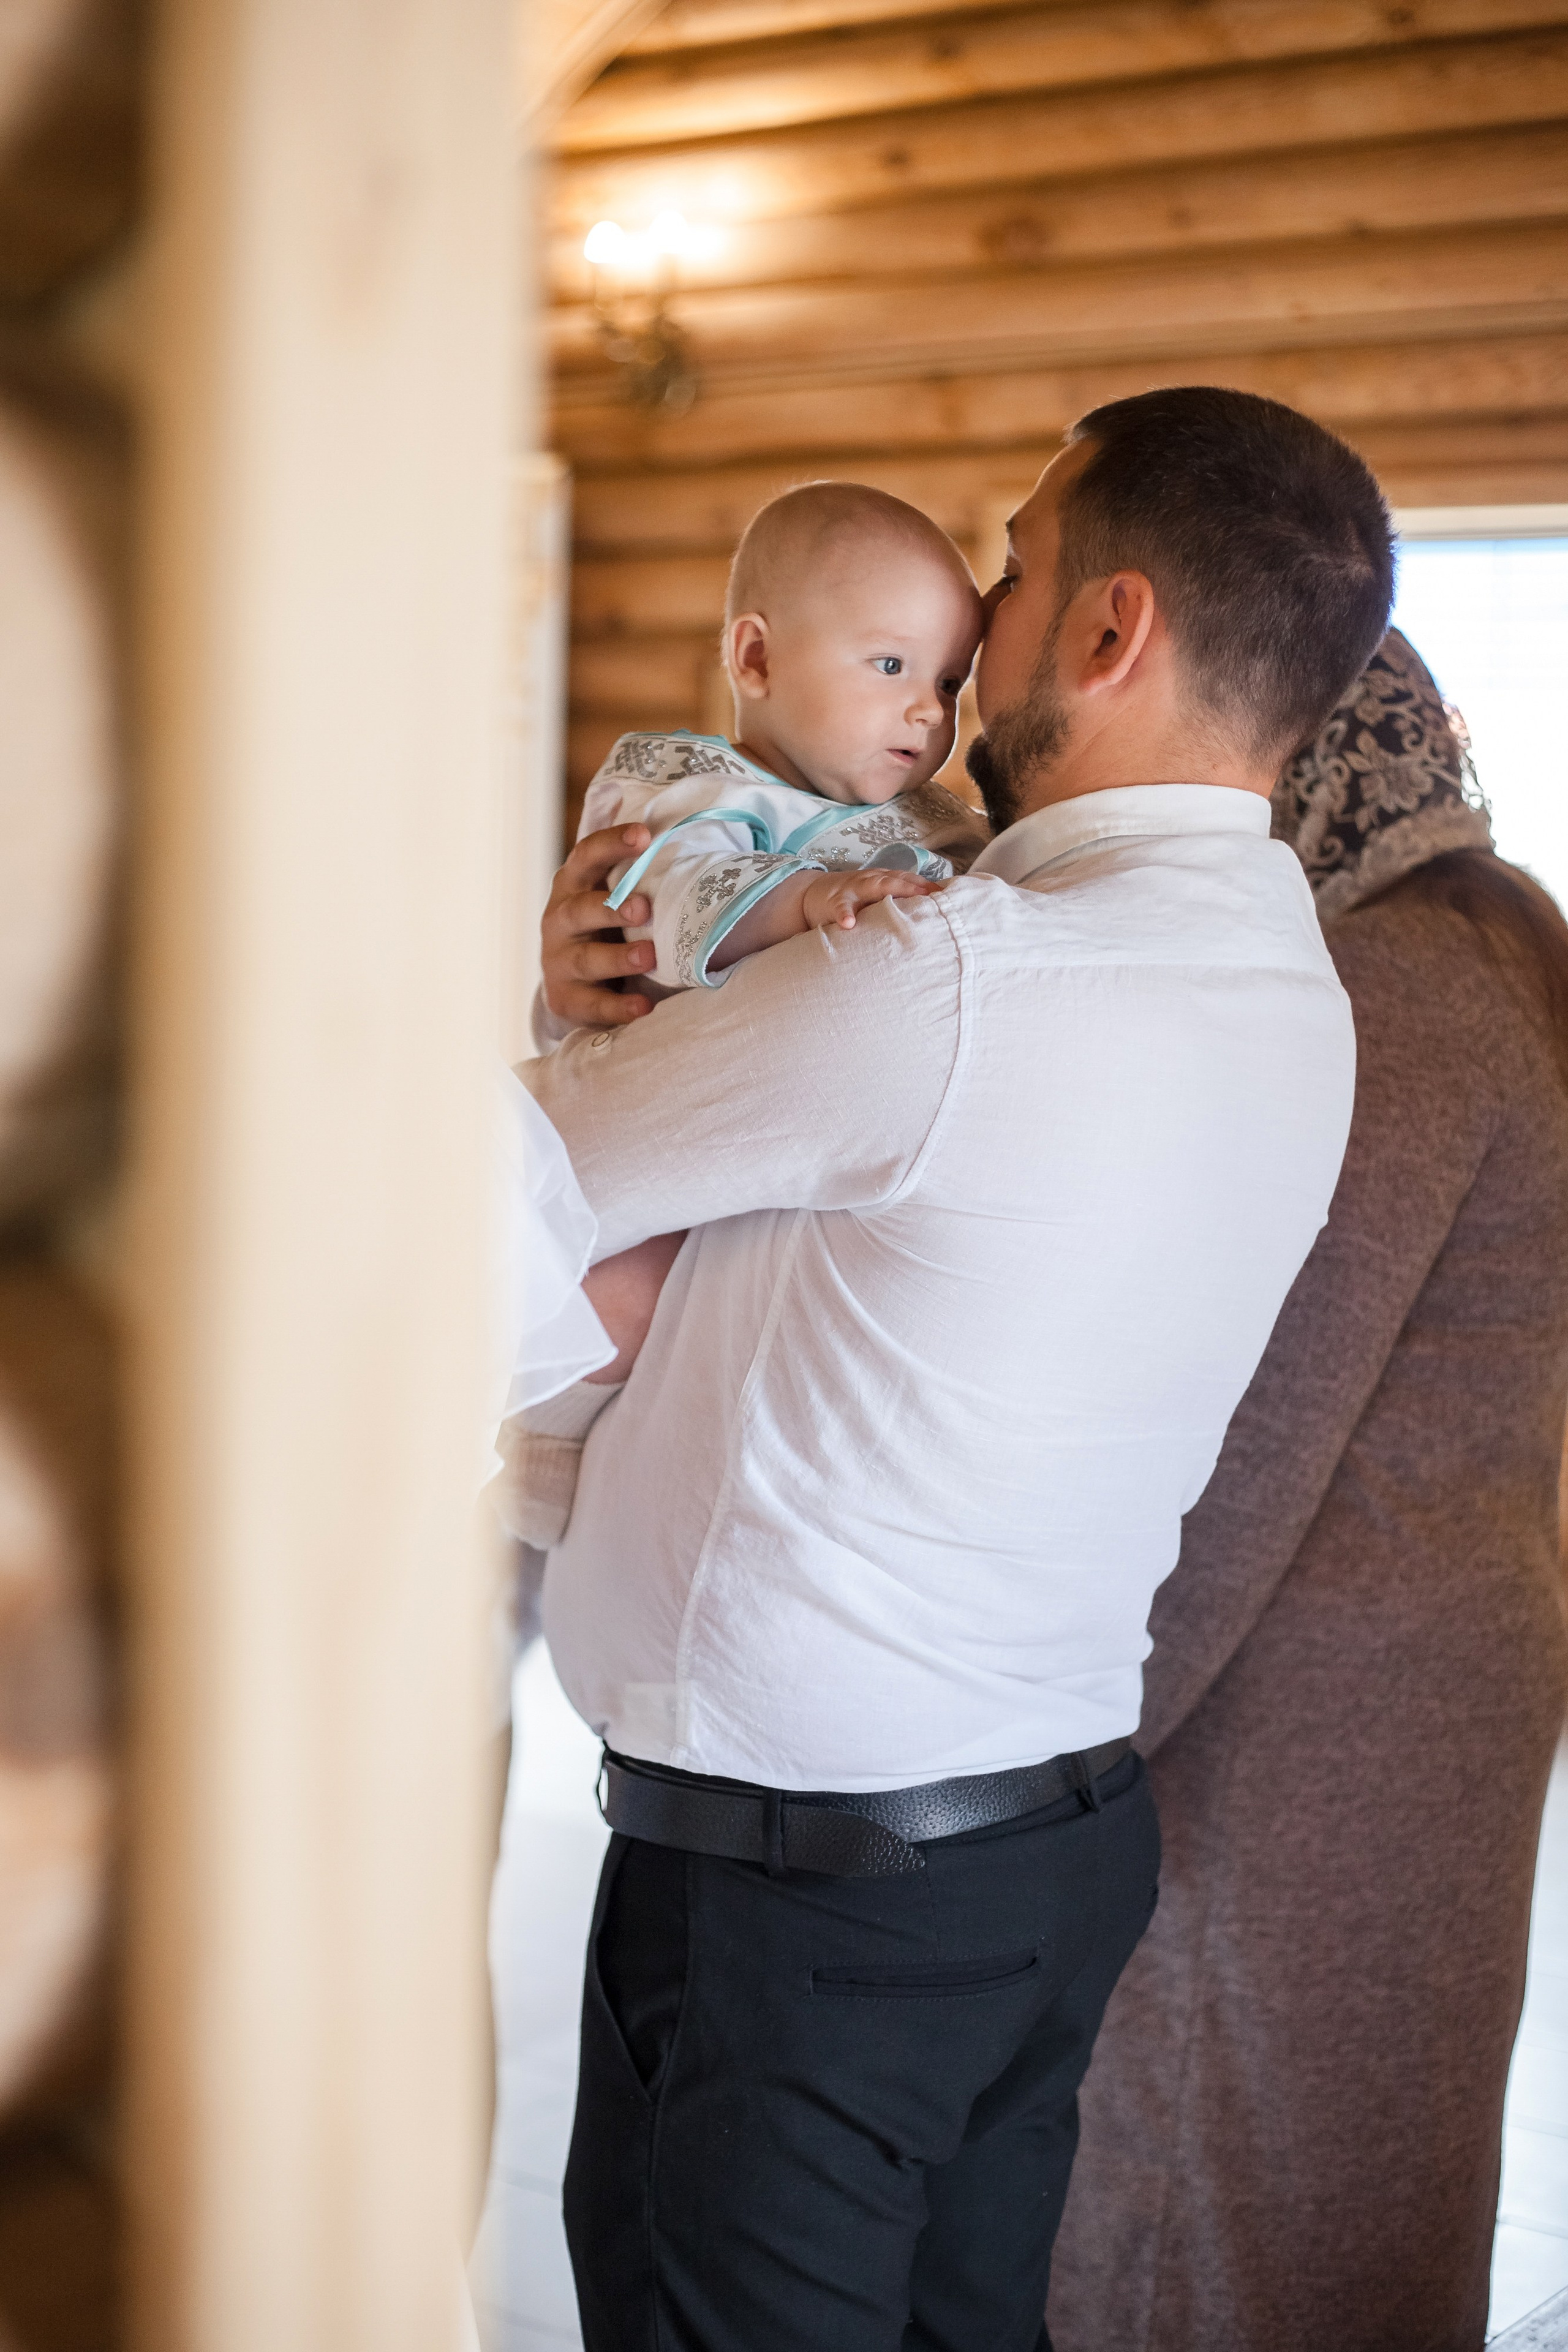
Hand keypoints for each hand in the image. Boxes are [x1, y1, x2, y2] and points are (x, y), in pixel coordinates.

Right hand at [540, 824, 656, 1029]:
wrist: (572, 984)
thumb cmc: (608, 927)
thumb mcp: (614, 897)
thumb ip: (641, 877)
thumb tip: (706, 852)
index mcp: (573, 884)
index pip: (587, 856)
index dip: (612, 843)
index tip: (644, 835)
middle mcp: (559, 918)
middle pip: (580, 909)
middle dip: (611, 908)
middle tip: (645, 908)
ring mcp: (558, 960)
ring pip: (585, 958)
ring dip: (618, 958)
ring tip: (650, 957)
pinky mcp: (565, 998)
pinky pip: (593, 1004)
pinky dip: (619, 1007)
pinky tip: (644, 1006)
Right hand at [799, 866, 942, 933]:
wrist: (814, 894)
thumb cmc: (854, 900)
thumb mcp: (877, 898)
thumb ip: (899, 904)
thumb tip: (932, 916)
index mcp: (885, 880)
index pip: (911, 880)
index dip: (929, 887)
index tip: (950, 896)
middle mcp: (872, 880)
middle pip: (896, 880)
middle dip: (915, 887)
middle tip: (933, 896)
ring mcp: (853, 889)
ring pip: (871, 888)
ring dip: (885, 894)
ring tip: (897, 909)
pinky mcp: (833, 902)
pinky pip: (840, 908)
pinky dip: (844, 914)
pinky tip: (849, 924)